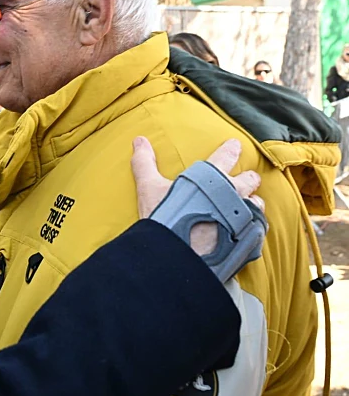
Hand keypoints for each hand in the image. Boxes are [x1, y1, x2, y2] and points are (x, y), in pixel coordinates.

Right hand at [131, 137, 264, 254]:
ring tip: (244, 208)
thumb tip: (138, 139)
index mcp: (214, 177)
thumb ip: (144, 163)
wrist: (178, 255)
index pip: (226, 156)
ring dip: (252, 204)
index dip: (231, 149)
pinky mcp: (247, 239)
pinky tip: (244, 231)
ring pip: (257, 205)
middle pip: (250, 180)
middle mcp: (234, 194)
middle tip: (245, 179)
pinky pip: (257, 230)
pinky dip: (253, 228)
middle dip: (248, 178)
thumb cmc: (166, 218)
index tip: (235, 145)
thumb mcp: (149, 188)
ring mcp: (244, 217)